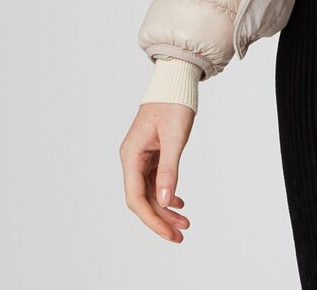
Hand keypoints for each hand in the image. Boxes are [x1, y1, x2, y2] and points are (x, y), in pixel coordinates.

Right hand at [120, 102, 195, 241]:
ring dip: (166, 208)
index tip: (168, 232)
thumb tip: (166, 201)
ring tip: (185, 222)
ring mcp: (141, 157)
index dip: (152, 218)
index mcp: (131, 155)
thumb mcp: (175, 137)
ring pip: (150, 192)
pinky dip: (167, 193)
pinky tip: (179, 202)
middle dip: (160, 219)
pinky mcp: (152, 154)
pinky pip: (155, 181)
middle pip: (142, 199)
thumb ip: (170, 169)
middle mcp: (132, 158)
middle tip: (180, 234)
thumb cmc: (174, 103)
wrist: (176, 81)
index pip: (136, 197)